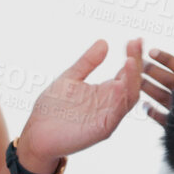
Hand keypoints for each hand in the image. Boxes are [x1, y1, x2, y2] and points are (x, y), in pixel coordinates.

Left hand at [18, 37, 145, 165]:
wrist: (36, 134)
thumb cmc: (52, 109)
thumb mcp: (70, 78)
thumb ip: (87, 62)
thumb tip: (104, 42)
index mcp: (106, 92)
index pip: (126, 72)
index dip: (133, 56)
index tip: (135, 40)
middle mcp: (111, 104)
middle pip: (132, 83)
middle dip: (136, 63)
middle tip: (136, 44)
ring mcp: (108, 116)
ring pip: (129, 97)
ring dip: (132, 79)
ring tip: (131, 61)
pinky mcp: (102, 129)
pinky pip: (117, 113)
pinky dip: (121, 99)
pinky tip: (120, 83)